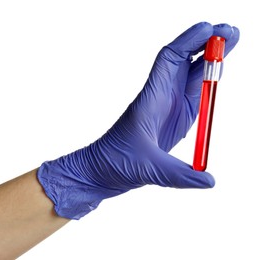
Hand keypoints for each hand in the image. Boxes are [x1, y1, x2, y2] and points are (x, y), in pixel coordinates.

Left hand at [38, 22, 239, 218]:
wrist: (101, 170)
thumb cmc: (115, 161)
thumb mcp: (148, 168)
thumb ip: (179, 175)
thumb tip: (209, 181)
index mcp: (151, 99)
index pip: (170, 59)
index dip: (189, 41)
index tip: (210, 29)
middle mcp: (161, 97)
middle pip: (186, 62)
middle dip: (207, 45)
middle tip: (231, 32)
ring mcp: (169, 107)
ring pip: (193, 75)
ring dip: (211, 60)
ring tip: (231, 44)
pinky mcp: (175, 119)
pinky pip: (195, 95)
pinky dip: (208, 82)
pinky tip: (219, 74)